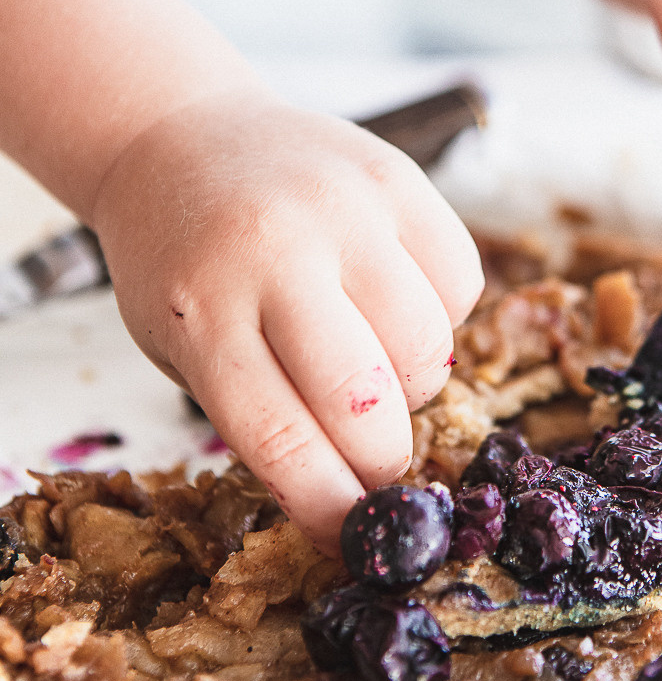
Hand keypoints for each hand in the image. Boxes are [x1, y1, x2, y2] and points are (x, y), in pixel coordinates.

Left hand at [90, 91, 483, 553]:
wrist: (182, 139)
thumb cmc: (182, 263)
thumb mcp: (183, 343)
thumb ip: (257, 407)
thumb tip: (351, 498)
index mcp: (203, 312)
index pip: (280, 437)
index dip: (329, 505)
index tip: (352, 540)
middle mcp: (276, 254)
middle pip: (365, 398)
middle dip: (384, 459)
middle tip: (377, 464)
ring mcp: (344, 210)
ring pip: (427, 345)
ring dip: (414, 385)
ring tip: (376, 365)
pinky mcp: (398, 179)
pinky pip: (460, 283)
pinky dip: (440, 316)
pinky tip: (392, 302)